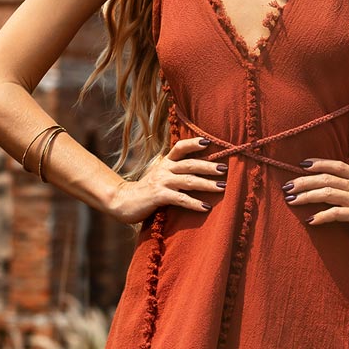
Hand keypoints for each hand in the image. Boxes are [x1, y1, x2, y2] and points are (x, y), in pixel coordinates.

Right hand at [109, 135, 228, 225]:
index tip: (209, 142)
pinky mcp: (159, 196)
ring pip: (188, 181)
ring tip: (222, 187)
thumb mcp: (159, 175)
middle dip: (209, 166)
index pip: (180, 147)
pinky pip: (180, 199)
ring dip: (206, 184)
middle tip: (225, 168)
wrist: (123, 201)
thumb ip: (175, 170)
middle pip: (190, 164)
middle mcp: (164, 169)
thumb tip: (198, 169)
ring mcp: (161, 182)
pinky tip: (205, 207)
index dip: (193, 143)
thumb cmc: (146, 189)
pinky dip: (194, 203)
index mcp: (165, 162)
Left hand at [282, 156, 348, 236]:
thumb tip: (340, 189)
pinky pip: (336, 214)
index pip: (336, 165)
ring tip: (291, 200)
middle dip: (303, 181)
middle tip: (286, 186)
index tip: (302, 165)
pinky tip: (310, 220)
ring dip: (306, 196)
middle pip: (325, 178)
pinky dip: (321, 216)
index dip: (318, 163)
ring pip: (326, 193)